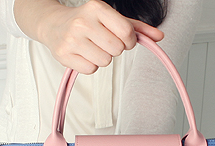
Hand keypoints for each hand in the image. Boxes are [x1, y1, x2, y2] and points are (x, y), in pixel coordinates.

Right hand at [36, 0, 163, 73]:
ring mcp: (72, 39)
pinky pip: (91, 69)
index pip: (126, 33)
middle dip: (115, 49)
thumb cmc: (89, 22)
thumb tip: (159, 36)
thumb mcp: (113, 19)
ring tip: (92, 48)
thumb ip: (138, 28)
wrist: (55, 24)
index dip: (129, 41)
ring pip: (104, 61)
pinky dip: (91, 65)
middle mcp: (83, 22)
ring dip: (102, 58)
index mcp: (97, 8)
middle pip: (116, 50)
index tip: (124, 39)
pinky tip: (84, 54)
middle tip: (105, 43)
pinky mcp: (64, 55)